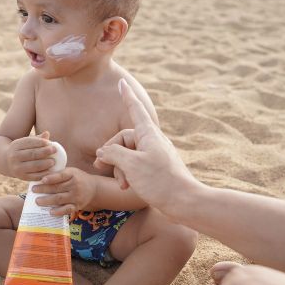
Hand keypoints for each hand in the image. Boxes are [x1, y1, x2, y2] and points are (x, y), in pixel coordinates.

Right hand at [6, 131, 56, 180]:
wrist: (7, 162)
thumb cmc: (22, 150)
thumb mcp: (26, 143)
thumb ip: (37, 139)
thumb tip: (47, 133)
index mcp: (16, 145)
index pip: (29, 142)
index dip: (40, 142)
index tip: (49, 142)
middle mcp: (15, 156)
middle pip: (32, 154)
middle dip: (44, 152)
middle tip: (54, 150)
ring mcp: (17, 168)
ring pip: (33, 166)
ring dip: (45, 164)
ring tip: (53, 161)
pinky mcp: (22, 177)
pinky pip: (34, 176)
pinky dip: (43, 174)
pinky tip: (50, 171)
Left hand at [32, 167, 96, 215]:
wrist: (94, 189)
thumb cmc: (77, 178)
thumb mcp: (71, 171)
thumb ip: (59, 173)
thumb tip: (40, 177)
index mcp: (72, 174)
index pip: (61, 175)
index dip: (51, 178)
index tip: (42, 180)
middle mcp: (75, 185)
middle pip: (57, 188)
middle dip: (44, 189)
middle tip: (33, 190)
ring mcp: (76, 196)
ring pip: (60, 199)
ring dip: (47, 201)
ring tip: (37, 201)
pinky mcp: (77, 206)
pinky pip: (67, 209)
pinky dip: (59, 211)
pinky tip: (50, 212)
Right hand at [93, 78, 200, 209]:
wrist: (184, 202)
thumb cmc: (159, 181)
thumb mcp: (131, 165)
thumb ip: (113, 153)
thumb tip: (103, 152)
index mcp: (148, 134)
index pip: (135, 109)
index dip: (127, 96)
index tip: (122, 82)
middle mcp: (152, 141)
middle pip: (124, 139)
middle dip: (112, 153)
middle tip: (100, 167)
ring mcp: (154, 155)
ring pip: (127, 154)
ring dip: (119, 168)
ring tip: (121, 183)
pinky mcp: (155, 168)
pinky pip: (135, 165)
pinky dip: (128, 174)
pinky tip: (127, 187)